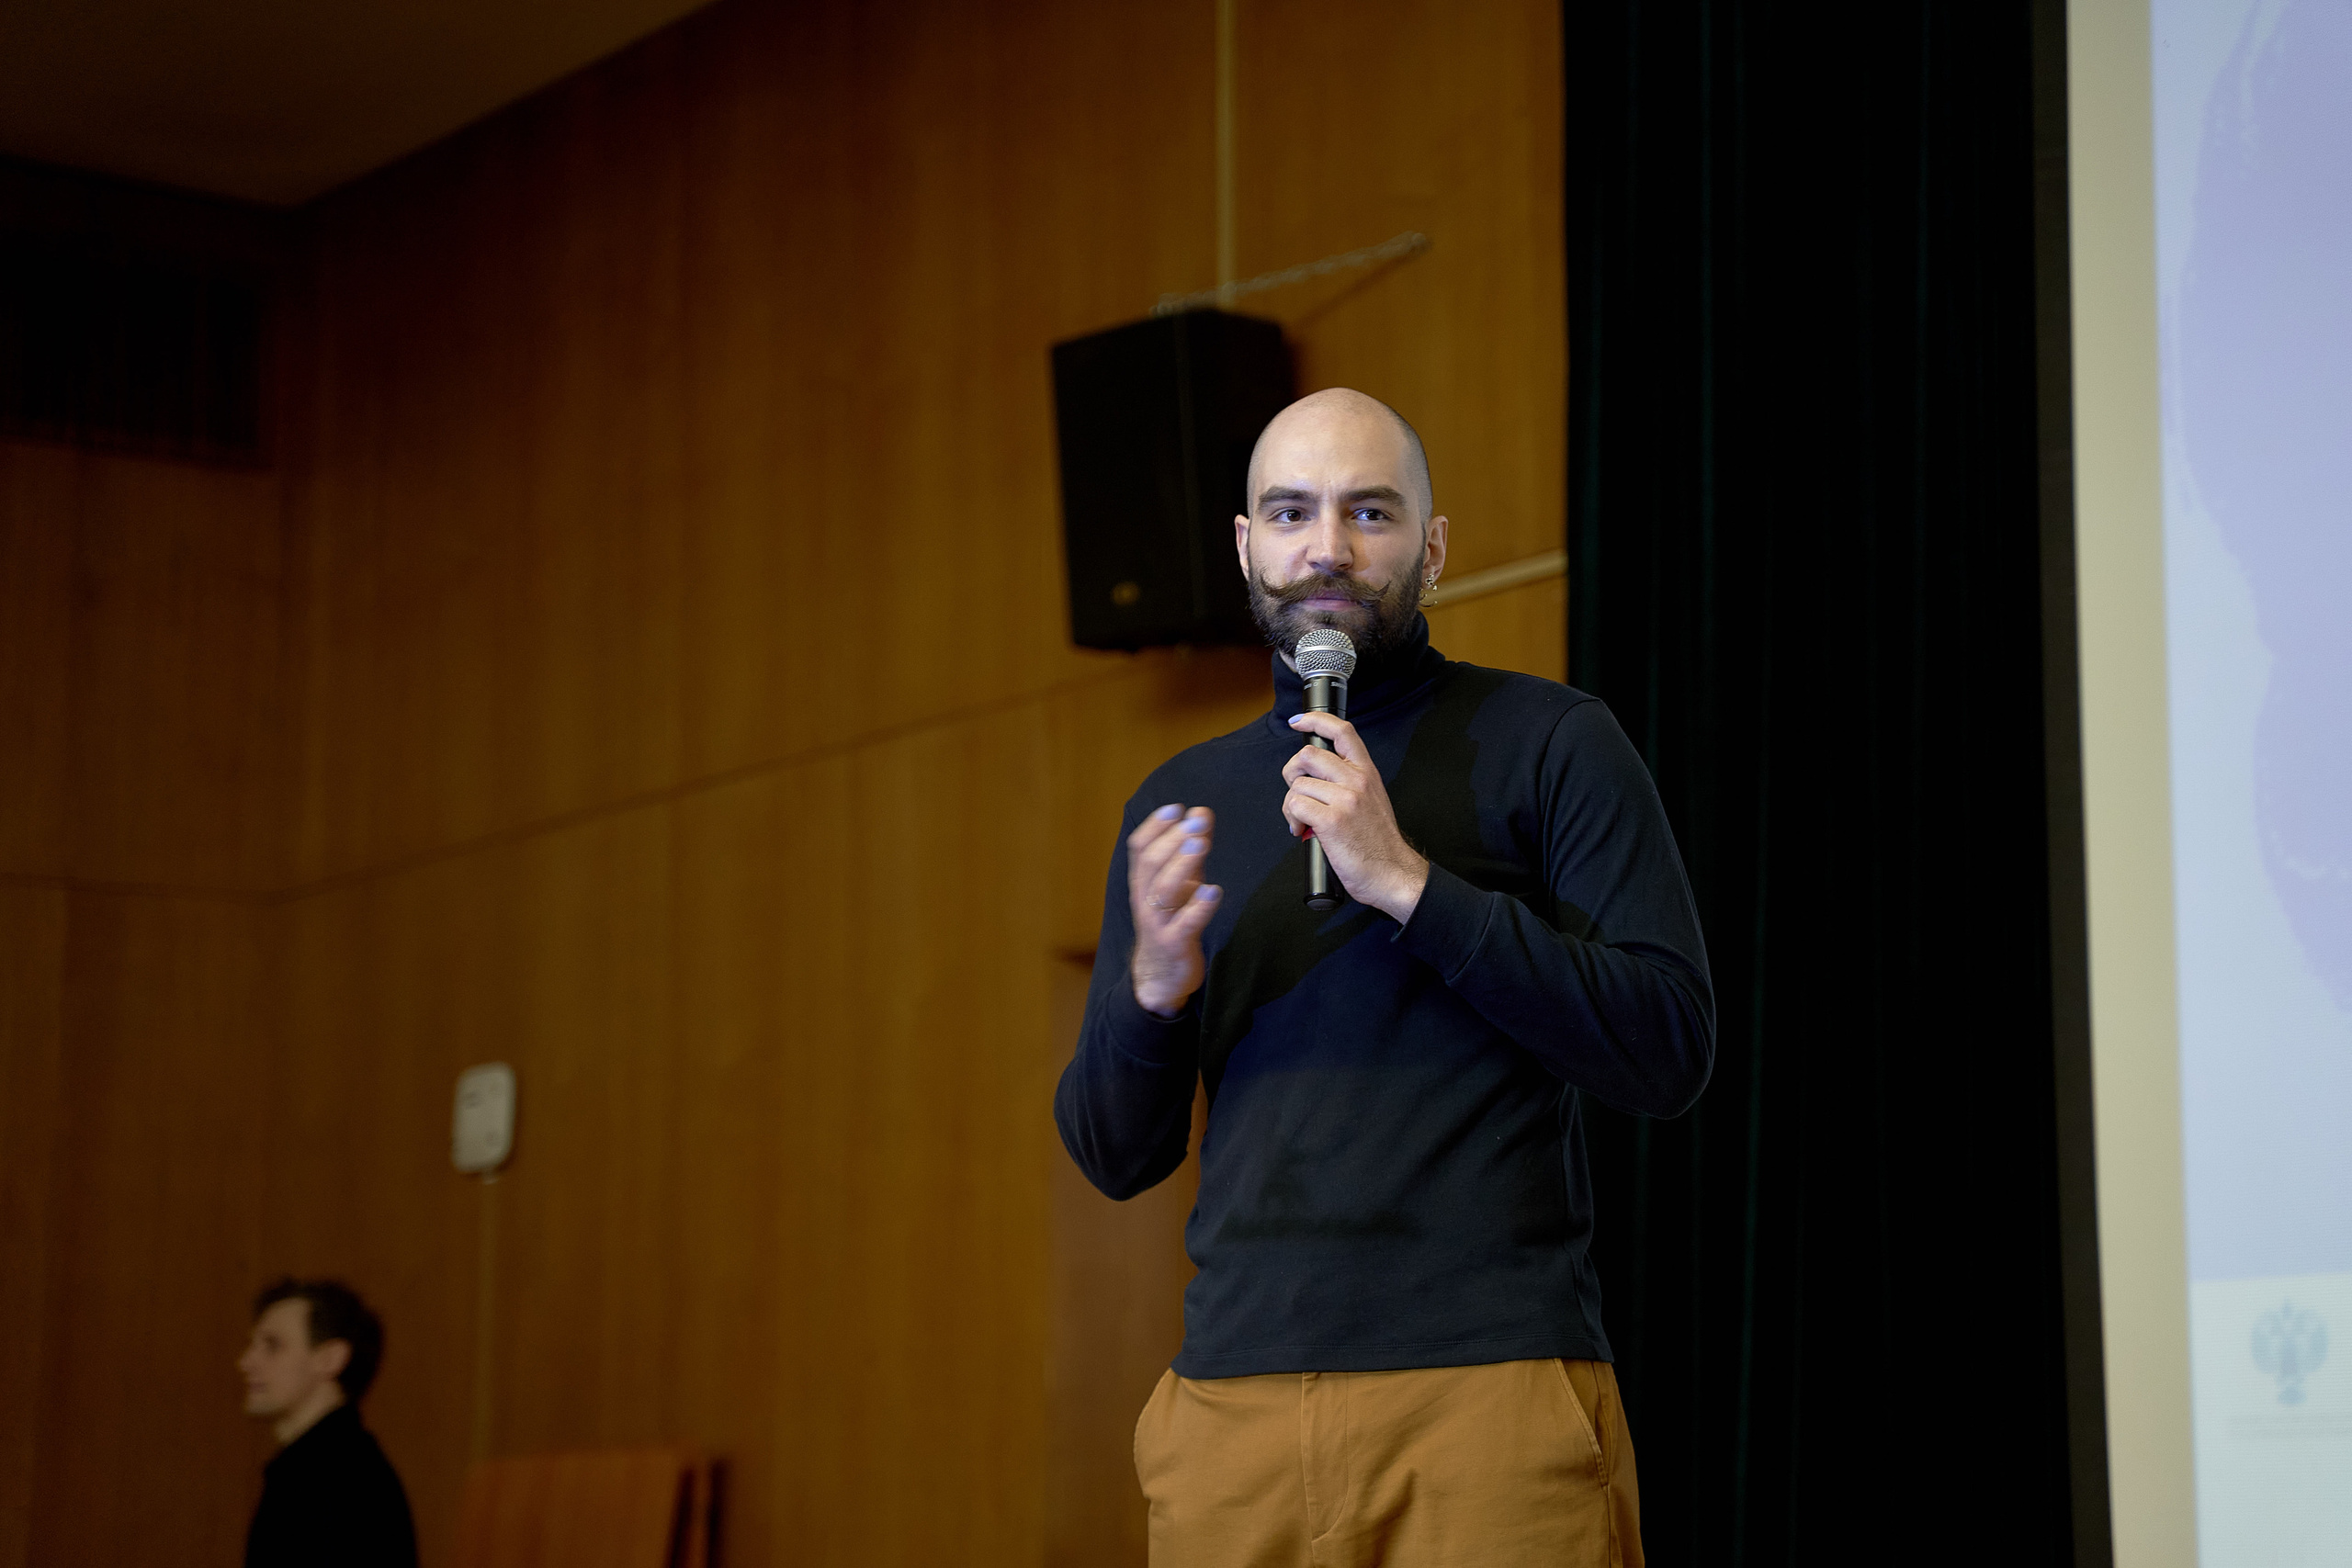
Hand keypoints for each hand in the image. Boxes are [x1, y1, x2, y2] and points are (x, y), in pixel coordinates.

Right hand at [1127, 805, 1220, 1016]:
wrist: (1160, 975)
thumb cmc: (1171, 920)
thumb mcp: (1179, 882)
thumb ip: (1190, 849)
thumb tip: (1201, 812)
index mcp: (1143, 881)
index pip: (1139, 848)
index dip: (1155, 826)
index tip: (1175, 808)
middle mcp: (1145, 899)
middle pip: (1151, 863)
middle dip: (1173, 839)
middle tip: (1195, 820)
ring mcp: (1158, 922)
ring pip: (1163, 890)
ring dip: (1182, 864)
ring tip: (1201, 845)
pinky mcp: (1175, 943)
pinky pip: (1185, 923)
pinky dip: (1198, 906)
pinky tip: (1213, 891)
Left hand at [1281, 713, 1428, 920]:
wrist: (1392, 873)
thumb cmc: (1378, 841)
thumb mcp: (1371, 798)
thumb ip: (1348, 780)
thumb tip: (1316, 774)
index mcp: (1366, 772)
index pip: (1341, 731)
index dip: (1315, 720)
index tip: (1298, 723)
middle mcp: (1357, 780)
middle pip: (1307, 755)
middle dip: (1292, 774)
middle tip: (1299, 793)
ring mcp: (1345, 799)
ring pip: (1297, 784)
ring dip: (1291, 804)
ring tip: (1304, 820)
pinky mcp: (1331, 820)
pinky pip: (1295, 805)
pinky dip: (1292, 820)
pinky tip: (1302, 831)